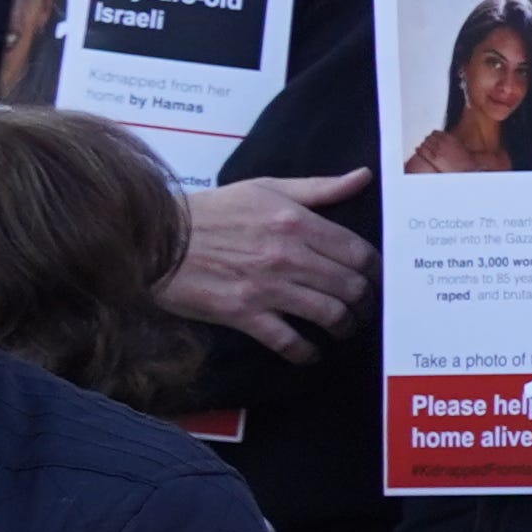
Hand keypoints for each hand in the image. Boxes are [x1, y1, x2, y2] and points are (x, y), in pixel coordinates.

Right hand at [161, 172, 369, 353]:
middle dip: (365, 302)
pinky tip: (310, 354)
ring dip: (344, 327)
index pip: (360, 252)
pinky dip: (307, 352)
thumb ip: (319, 188)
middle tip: (363, 309)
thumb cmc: (212, 211)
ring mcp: (267, 288)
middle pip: (352, 287)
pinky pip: (289, 341)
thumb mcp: (266, 188)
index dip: (376, 271)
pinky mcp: (243, 314)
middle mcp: (288, 256)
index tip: (376, 280)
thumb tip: (363, 177)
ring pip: (329, 315)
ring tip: (342, 329)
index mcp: (297, 222)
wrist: (154, 238)